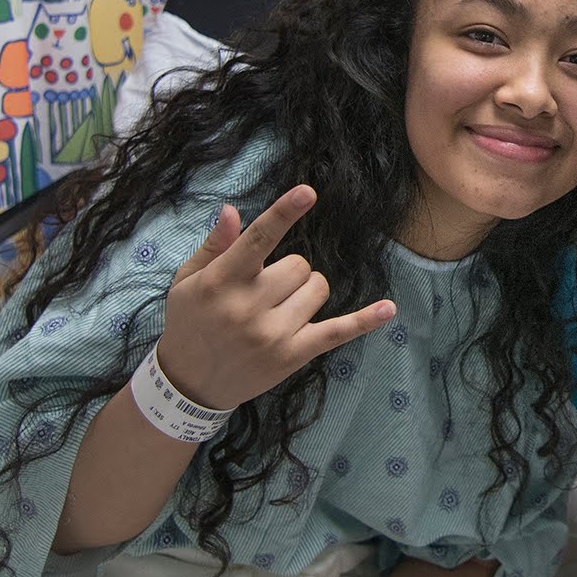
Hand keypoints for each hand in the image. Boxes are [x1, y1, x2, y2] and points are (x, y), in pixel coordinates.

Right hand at [156, 185, 394, 408]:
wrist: (189, 384)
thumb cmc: (189, 322)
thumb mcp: (188, 281)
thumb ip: (215, 246)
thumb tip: (231, 210)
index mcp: (221, 281)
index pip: (258, 240)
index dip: (284, 214)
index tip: (308, 192)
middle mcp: (248, 307)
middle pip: (299, 265)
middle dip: (288, 272)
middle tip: (264, 291)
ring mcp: (273, 333)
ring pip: (318, 288)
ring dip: (305, 292)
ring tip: (277, 310)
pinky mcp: (293, 355)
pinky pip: (337, 331)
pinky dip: (364, 320)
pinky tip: (389, 308)